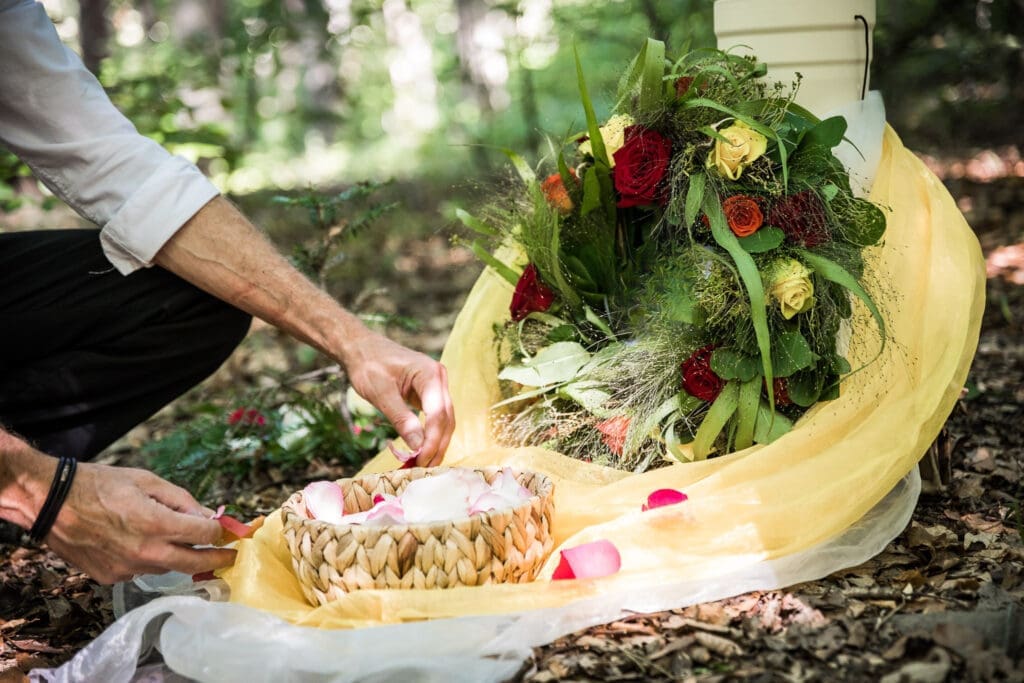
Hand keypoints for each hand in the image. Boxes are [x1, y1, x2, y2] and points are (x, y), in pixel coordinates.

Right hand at [45, 462, 234, 583]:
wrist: (51, 503)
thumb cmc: (100, 484)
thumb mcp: (146, 481)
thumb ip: (181, 500)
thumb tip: (208, 516)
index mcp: (157, 523)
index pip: (204, 535)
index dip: (220, 532)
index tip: (230, 532)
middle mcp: (145, 551)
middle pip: (194, 563)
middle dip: (216, 560)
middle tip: (230, 558)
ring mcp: (127, 568)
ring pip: (166, 567)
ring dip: (177, 556)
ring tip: (177, 541)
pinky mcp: (111, 577)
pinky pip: (140, 571)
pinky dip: (148, 559)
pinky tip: (138, 543)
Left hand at [341, 331, 453, 466]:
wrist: (362, 348)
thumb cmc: (368, 366)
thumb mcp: (381, 394)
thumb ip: (401, 419)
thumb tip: (418, 447)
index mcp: (430, 374)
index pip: (438, 414)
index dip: (431, 440)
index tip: (420, 461)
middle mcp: (440, 378)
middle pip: (447, 419)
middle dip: (437, 445)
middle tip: (423, 470)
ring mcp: (437, 385)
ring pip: (445, 420)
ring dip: (436, 443)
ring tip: (423, 464)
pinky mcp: (431, 393)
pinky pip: (437, 417)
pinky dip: (431, 435)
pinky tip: (422, 450)